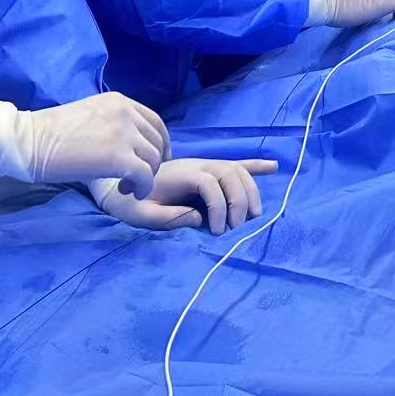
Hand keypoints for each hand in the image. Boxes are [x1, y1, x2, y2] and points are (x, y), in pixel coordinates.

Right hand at [17, 92, 169, 195]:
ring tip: (126, 187)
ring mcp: (124, 134)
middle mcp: (126, 113)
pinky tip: (128, 192)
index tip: (154, 160)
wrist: (29, 141)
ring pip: (154, 159)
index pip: (154, 121)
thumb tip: (130, 145)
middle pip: (157, 141)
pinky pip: (145, 176)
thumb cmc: (51, 133)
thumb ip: (113, 124)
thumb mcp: (90, 116)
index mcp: (119, 101)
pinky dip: (142, 188)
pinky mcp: (119, 157)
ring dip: (146, 177)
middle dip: (153, 163)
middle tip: (135, 179)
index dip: (160, 143)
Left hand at [98, 158, 278, 235]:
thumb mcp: (143, 216)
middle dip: (239, 201)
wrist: (121, 185)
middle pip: (231, 173)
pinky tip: (273, 167)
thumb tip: (200, 218)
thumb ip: (170, 217)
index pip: (211, 182)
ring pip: (237, 170)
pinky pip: (236, 165)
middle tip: (234, 228)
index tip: (216, 231)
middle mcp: (197, 164)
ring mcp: (205, 165)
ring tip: (251, 215)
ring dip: (250, 191)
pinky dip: (255, 166)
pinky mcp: (208, 170)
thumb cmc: (131, 203)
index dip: (219, 206)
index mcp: (181, 173)